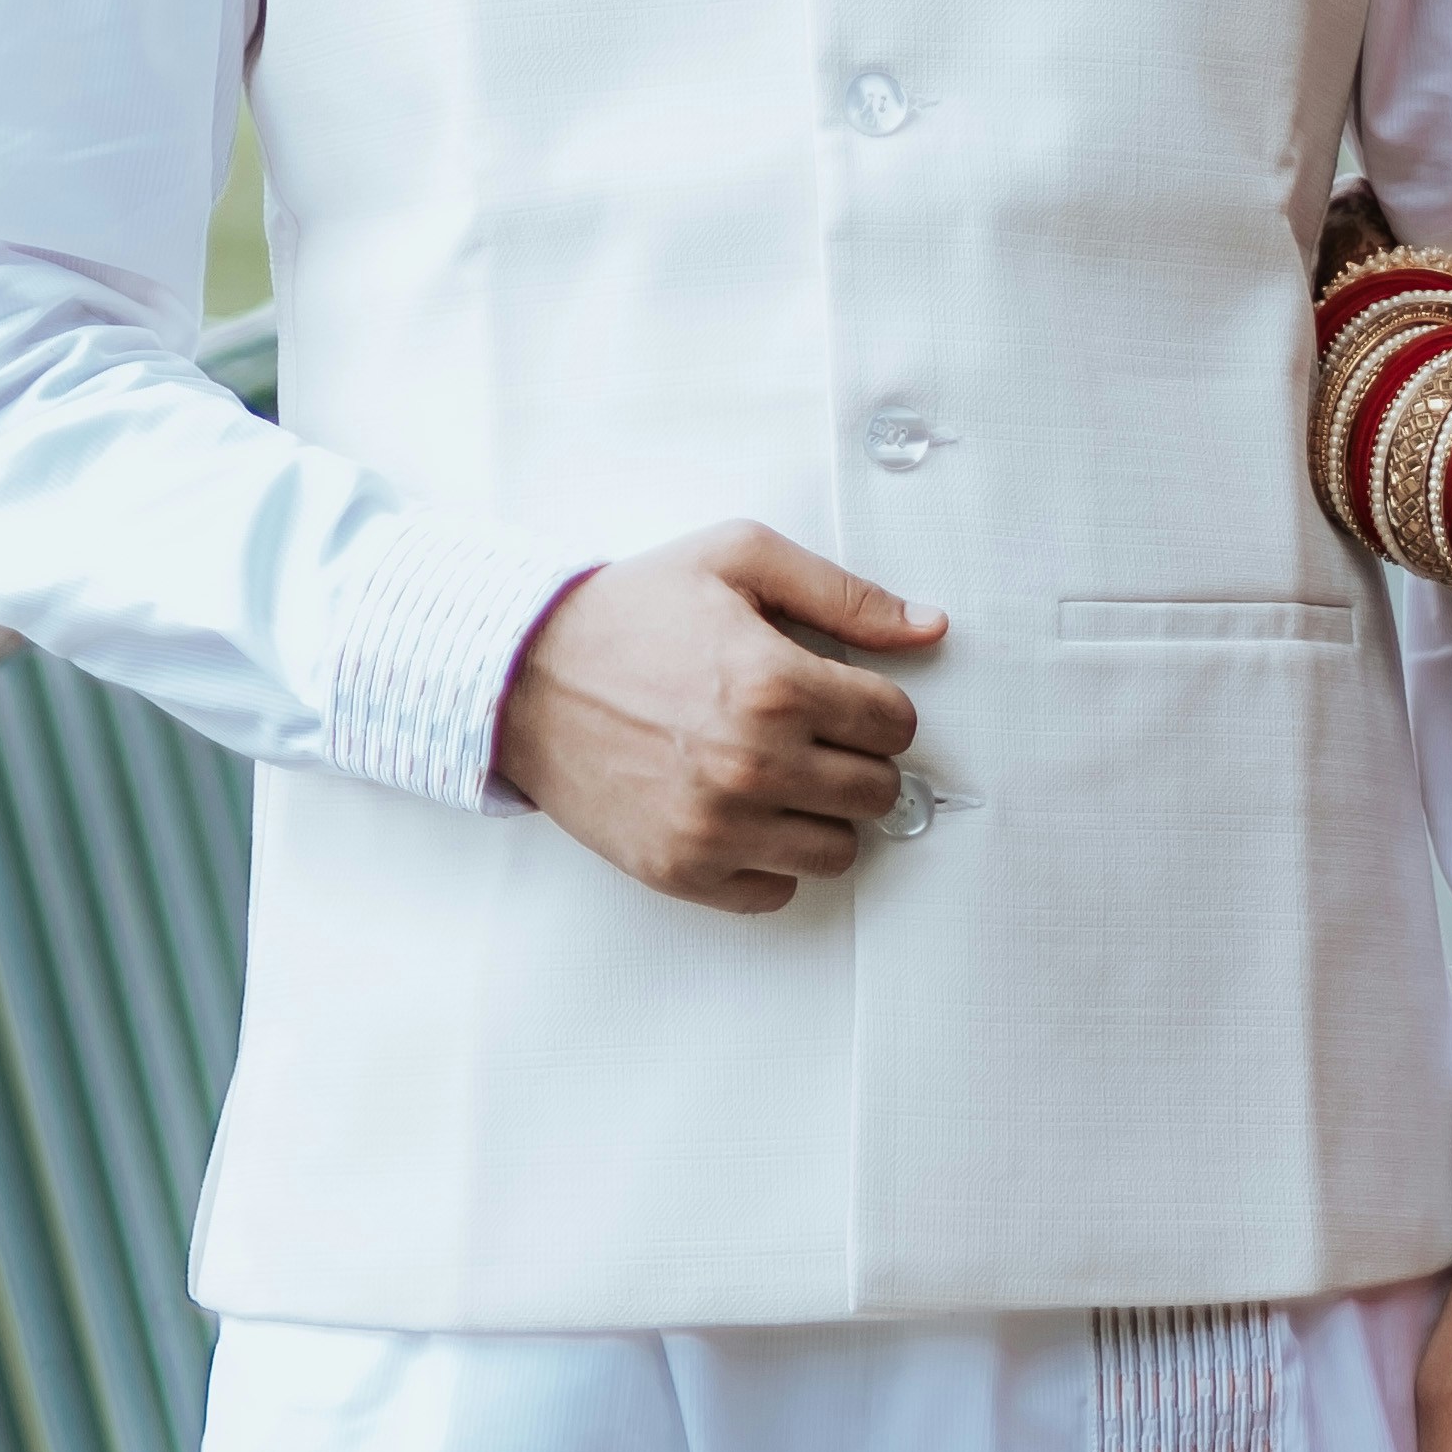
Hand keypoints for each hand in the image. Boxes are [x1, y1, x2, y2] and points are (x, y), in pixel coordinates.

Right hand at [489, 522, 946, 914]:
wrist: (521, 675)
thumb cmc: (633, 611)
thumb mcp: (738, 560)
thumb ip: (843, 593)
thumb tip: (930, 627)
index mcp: (776, 684)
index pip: (896, 724)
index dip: (878, 706)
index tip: (843, 699)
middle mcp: (752, 763)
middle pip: (878, 792)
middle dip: (857, 760)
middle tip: (812, 737)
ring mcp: (716, 826)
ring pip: (839, 851)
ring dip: (822, 815)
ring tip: (781, 777)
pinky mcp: (681, 870)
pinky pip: (776, 891)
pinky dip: (772, 860)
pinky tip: (743, 813)